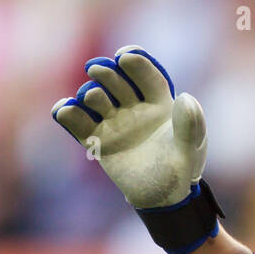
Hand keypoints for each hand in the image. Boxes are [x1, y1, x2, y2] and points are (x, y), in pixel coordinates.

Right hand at [51, 46, 206, 208]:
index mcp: (160, 103)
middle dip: (107, 74)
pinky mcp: (98, 141)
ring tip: (90, 97)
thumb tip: (185, 97)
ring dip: (90, 94)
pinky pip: (80, 126)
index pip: (147, 77)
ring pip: (97, 101)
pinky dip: (69, 115)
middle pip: (118, 83)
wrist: (163, 197)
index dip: (137, 64)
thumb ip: (190, 124)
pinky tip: (63, 109)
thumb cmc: (181, 168)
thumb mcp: (191, 148)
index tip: (124, 56)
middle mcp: (134, 108)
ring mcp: (115, 123)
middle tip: (96, 69)